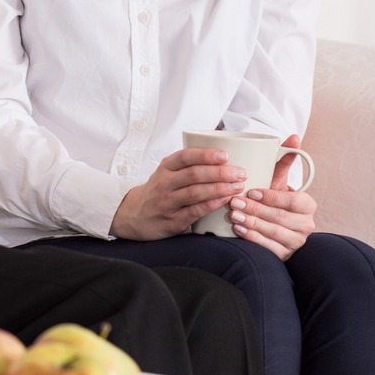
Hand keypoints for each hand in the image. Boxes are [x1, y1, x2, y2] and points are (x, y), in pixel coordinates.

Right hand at [109, 148, 248, 240]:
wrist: (134, 215)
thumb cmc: (159, 191)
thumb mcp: (167, 173)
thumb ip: (189, 165)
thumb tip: (226, 157)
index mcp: (165, 167)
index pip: (185, 156)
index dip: (206, 155)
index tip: (225, 154)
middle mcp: (164, 183)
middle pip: (194, 174)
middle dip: (220, 172)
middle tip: (240, 172)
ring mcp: (167, 202)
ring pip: (195, 192)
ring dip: (220, 188)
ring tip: (238, 186)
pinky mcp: (172, 220)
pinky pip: (194, 211)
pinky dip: (211, 205)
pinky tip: (225, 200)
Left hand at [229, 134, 316, 259]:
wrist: (274, 226)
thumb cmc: (274, 200)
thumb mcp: (278, 181)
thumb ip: (284, 160)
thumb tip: (294, 136)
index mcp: (307, 205)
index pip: (292, 201)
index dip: (272, 197)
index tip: (252, 191)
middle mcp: (306, 225)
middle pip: (280, 217)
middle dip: (256, 209)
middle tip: (235, 202)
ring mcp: (296, 242)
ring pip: (274, 233)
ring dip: (252, 223)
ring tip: (234, 215)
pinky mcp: (285, 255)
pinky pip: (269, 248)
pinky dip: (253, 239)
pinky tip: (239, 230)